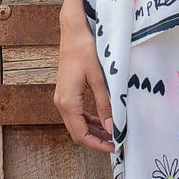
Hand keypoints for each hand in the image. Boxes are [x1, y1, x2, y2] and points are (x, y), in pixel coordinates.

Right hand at [55, 13, 115, 152]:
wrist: (73, 31)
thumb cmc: (85, 50)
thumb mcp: (99, 79)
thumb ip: (105, 104)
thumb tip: (112, 128)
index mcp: (68, 102)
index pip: (81, 135)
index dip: (98, 145)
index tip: (114, 147)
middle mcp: (61, 103)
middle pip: (77, 132)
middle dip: (96, 140)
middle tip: (116, 142)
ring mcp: (62, 97)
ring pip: (76, 124)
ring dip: (93, 131)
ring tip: (113, 133)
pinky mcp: (66, 92)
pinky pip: (76, 114)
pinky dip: (89, 120)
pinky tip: (103, 119)